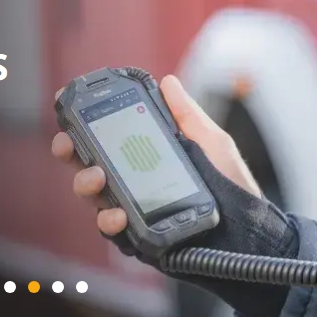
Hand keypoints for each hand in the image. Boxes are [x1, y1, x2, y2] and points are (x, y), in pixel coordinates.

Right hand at [51, 75, 262, 236]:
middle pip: (89, 164)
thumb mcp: (211, 142)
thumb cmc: (231, 182)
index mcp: (147, 154)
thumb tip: (168, 82)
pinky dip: (109, 221)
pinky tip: (117, 214)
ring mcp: (134, 208)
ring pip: (94, 197)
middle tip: (68, 145)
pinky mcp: (139, 235)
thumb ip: (187, 115)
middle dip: (71, 152)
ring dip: (86, 184)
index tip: (69, 110)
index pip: (108, 137)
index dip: (84, 125)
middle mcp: (134, 181)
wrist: (248, 226)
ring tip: (96, 177)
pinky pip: (113, 230)